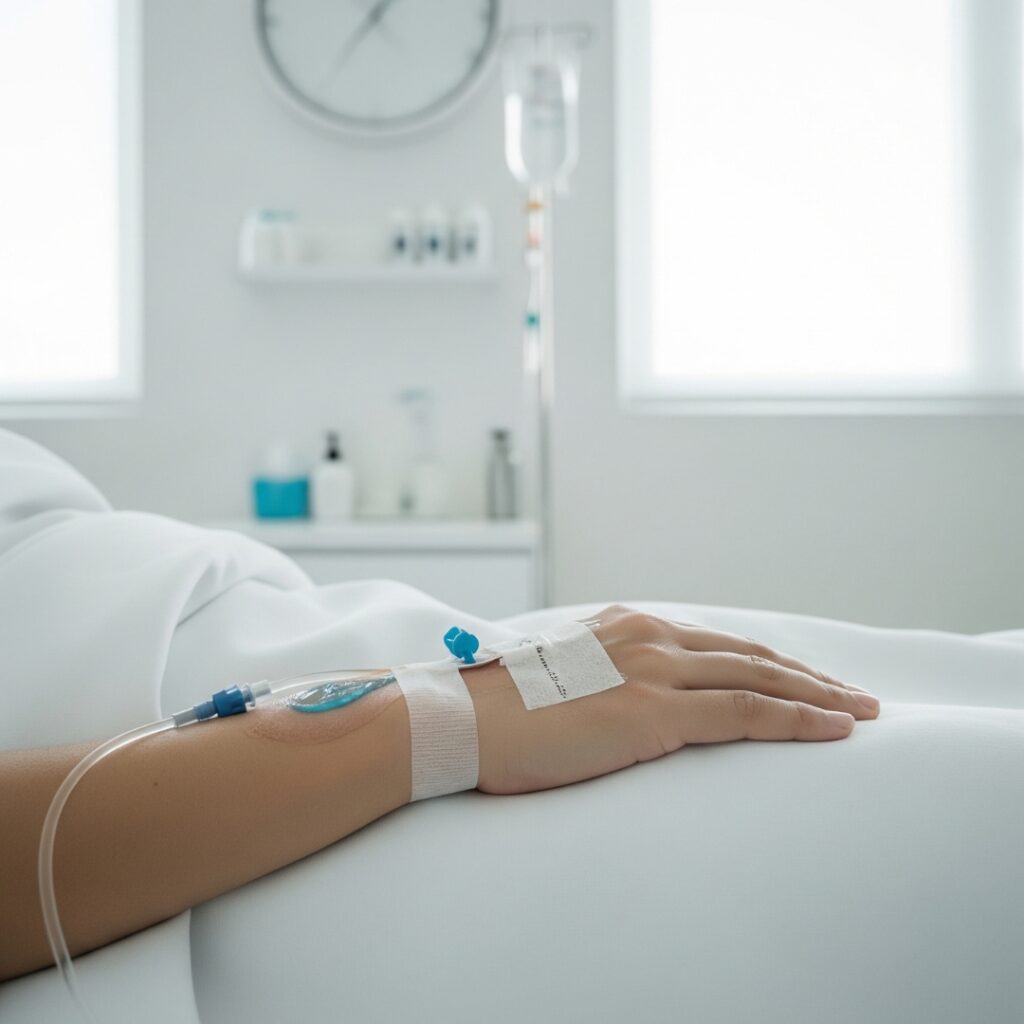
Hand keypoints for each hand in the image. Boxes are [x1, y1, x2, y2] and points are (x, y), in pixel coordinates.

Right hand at [464, 604, 879, 795]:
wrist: (460, 720)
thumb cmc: (497, 710)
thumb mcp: (556, 680)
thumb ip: (597, 678)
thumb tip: (613, 702)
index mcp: (625, 627)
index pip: (715, 643)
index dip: (764, 662)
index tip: (799, 677)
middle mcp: (647, 637)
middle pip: (748, 654)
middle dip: (806, 675)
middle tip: (853, 693)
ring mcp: (653, 670)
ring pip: (759, 677)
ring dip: (817, 695)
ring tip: (861, 711)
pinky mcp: (653, 712)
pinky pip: (745, 713)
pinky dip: (797, 719)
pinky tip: (834, 729)